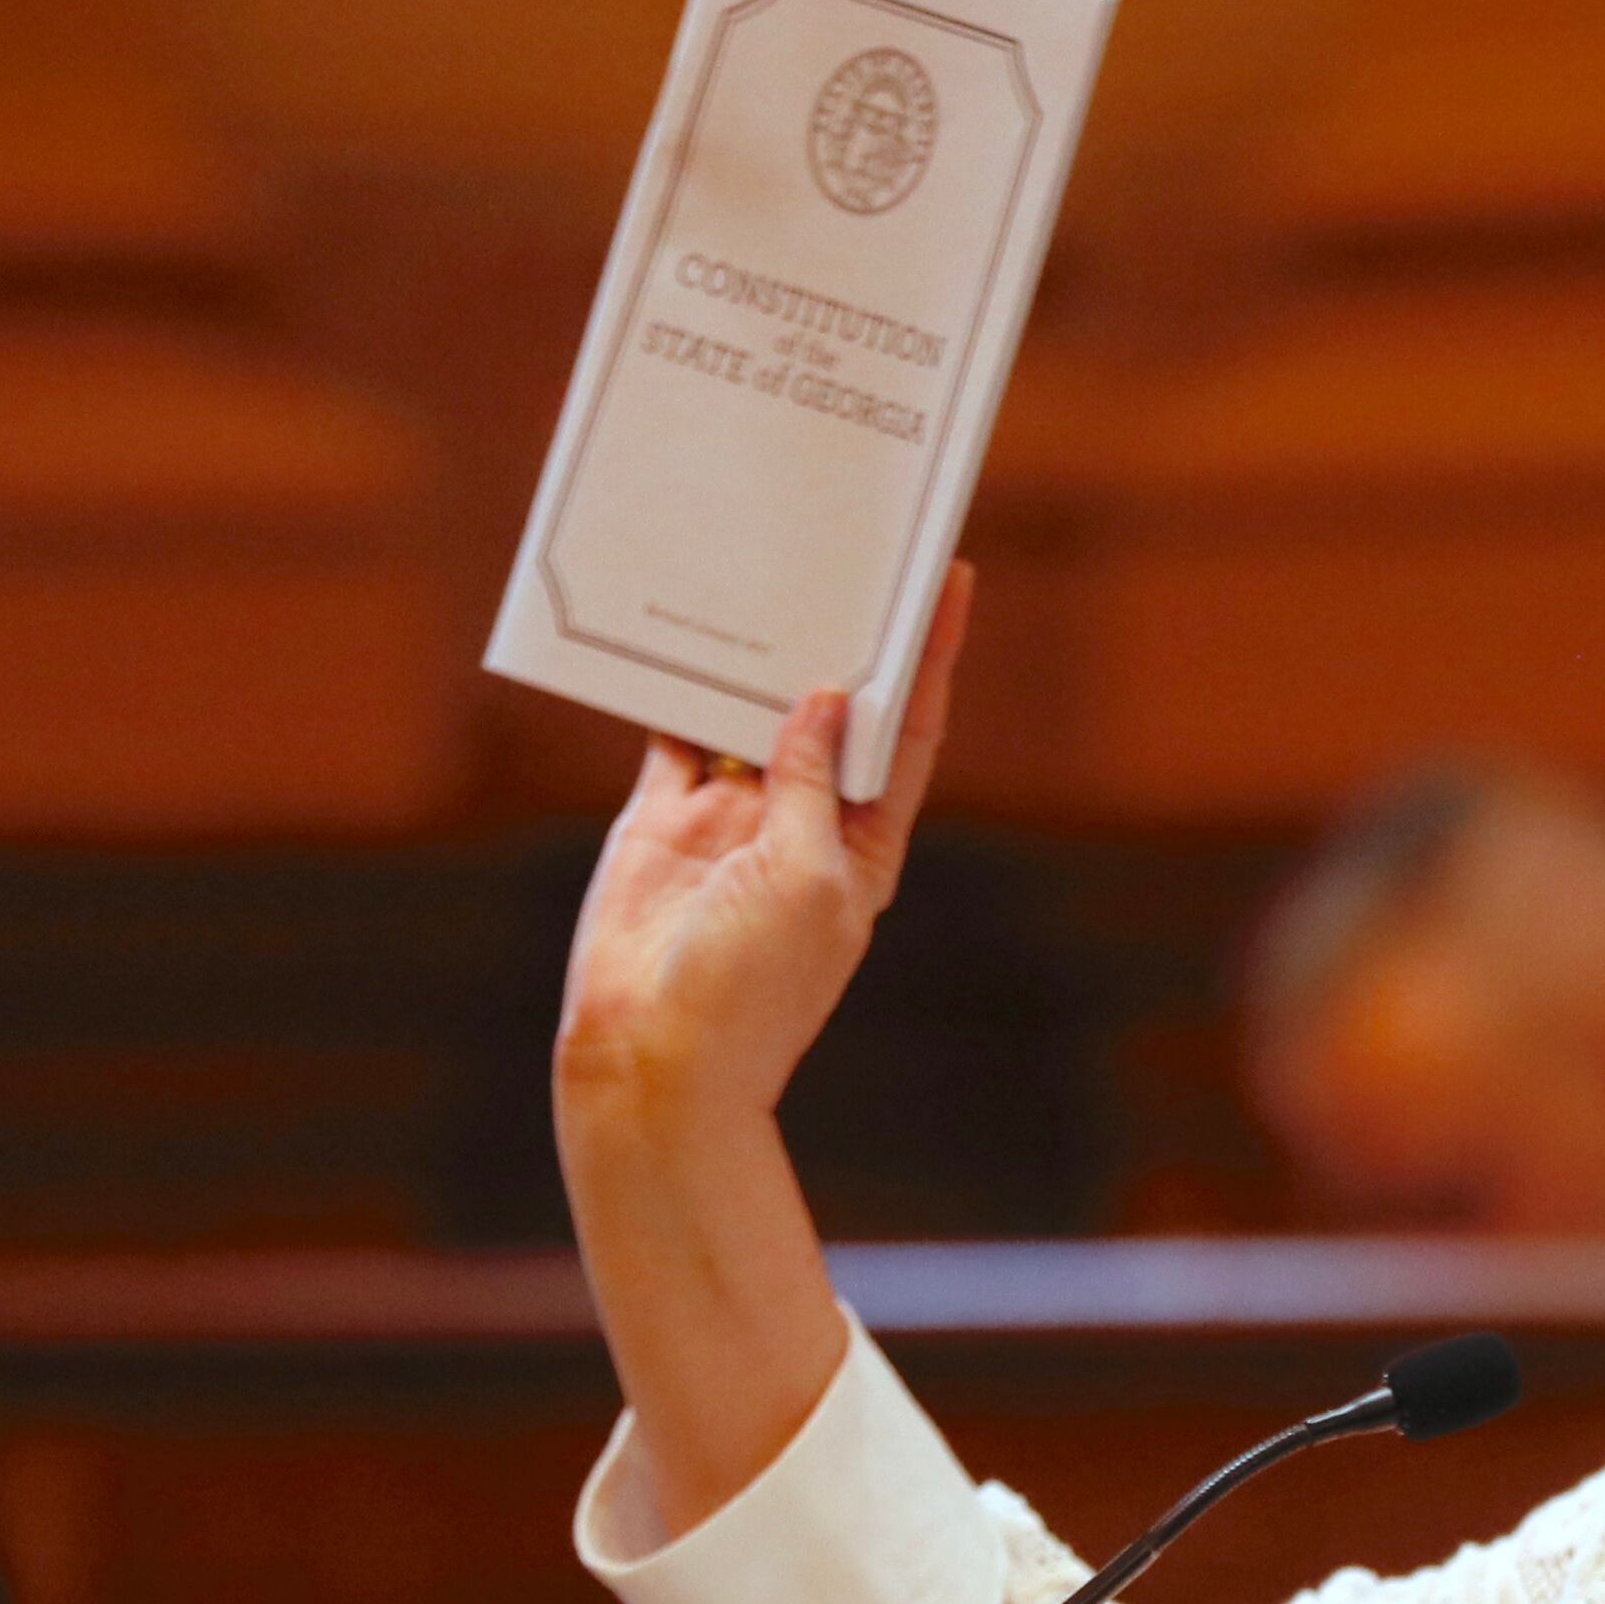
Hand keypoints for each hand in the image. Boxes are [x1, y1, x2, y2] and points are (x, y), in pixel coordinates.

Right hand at [554, 559, 975, 1134]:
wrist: (652, 1058)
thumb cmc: (751, 987)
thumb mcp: (806, 877)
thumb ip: (814, 783)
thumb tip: (828, 697)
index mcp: (867, 842)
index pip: (912, 731)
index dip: (933, 657)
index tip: (952, 578)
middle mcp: (806, 821)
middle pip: (835, 710)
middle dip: (841, 639)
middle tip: (849, 545)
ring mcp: (733, 816)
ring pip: (751, 711)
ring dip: (757, 651)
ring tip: (768, 565)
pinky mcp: (664, 817)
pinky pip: (674, 733)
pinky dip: (673, 686)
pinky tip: (678, 625)